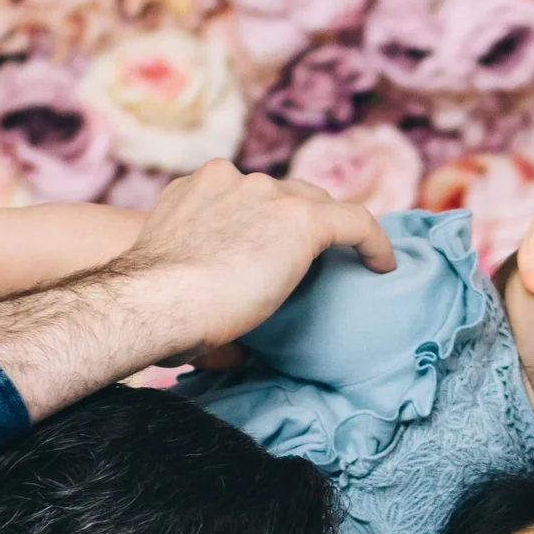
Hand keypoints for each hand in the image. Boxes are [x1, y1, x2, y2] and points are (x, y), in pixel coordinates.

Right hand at [0, 163, 392, 418]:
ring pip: (316, 206)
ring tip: (346, 263)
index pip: (245, 195)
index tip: (278, 247)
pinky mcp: (303, 219)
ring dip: (326, 233)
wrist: (156, 302)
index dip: (266, 219)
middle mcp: (232, 180)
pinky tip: (382, 265)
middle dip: (296, 221)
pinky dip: (372, 241)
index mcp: (196, 190)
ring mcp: (268, 195)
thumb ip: (204, 300)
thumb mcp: (171, 288)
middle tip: (309, 259)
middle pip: (283, 194)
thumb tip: (234, 352)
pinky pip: (354, 221)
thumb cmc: (151, 311)